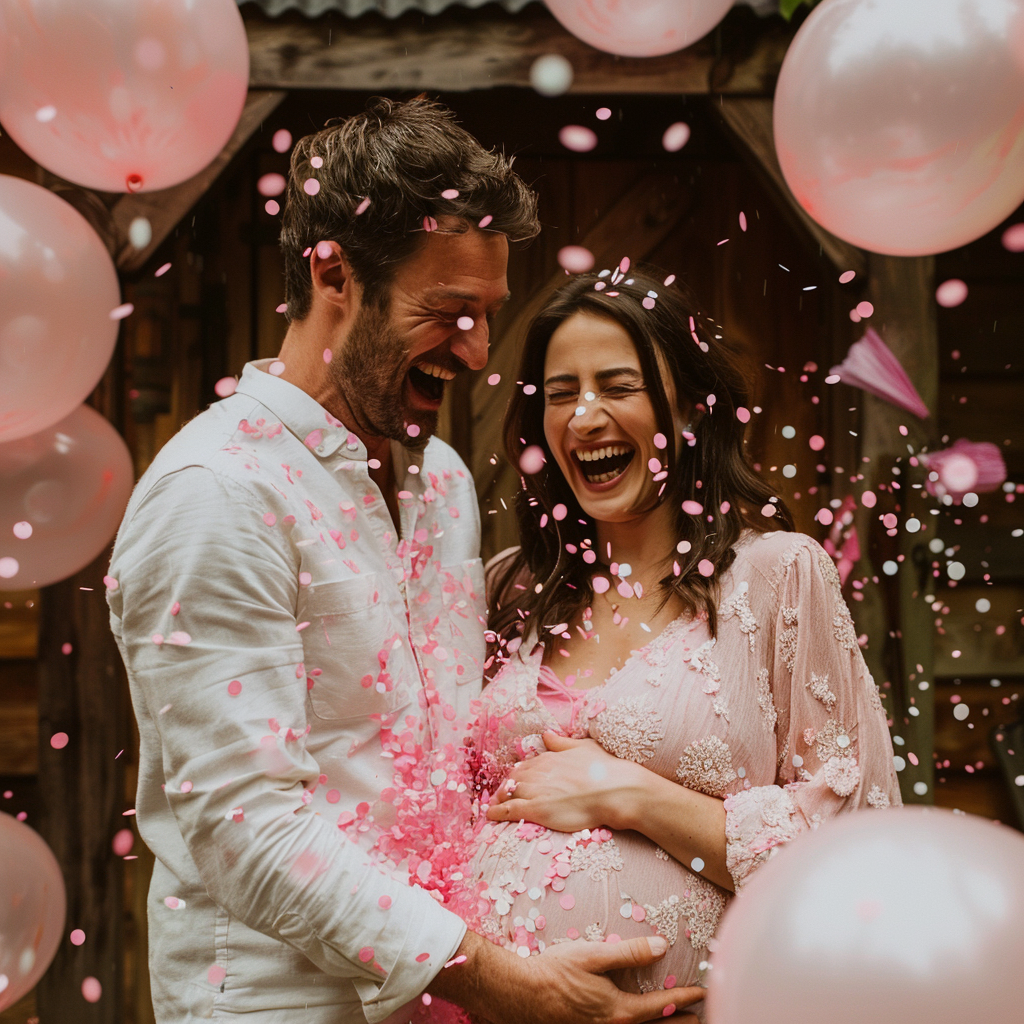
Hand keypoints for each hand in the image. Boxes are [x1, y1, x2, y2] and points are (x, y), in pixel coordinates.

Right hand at [428, 930, 703, 1023]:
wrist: (519, 995)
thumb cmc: (555, 971)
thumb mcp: (593, 955)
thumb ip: (629, 953)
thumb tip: (662, 946)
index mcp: (621, 1012)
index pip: (663, 1006)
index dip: (686, 998)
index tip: (703, 992)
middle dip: (682, 1023)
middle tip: (702, 1016)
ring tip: (680, 1023)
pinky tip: (637, 1023)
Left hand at [486, 731, 647, 832]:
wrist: (614, 790)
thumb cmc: (604, 768)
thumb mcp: (583, 747)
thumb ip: (561, 742)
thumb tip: (546, 734)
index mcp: (548, 757)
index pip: (525, 765)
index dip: (518, 775)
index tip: (515, 781)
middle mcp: (538, 771)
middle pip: (513, 778)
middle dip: (506, 786)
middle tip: (502, 795)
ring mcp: (535, 790)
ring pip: (508, 792)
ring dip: (499, 798)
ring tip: (493, 805)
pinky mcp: (536, 809)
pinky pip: (508, 809)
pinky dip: (496, 812)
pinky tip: (490, 815)